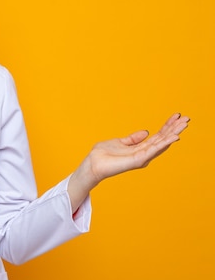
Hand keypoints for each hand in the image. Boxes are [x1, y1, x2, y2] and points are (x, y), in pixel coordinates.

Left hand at [68, 113, 189, 210]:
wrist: (92, 163)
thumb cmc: (103, 154)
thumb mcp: (120, 142)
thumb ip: (133, 138)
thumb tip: (146, 132)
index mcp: (140, 148)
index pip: (158, 136)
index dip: (168, 126)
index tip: (177, 116)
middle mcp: (144, 153)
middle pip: (163, 139)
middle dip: (175, 128)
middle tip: (187, 118)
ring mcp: (142, 157)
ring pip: (161, 143)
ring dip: (173, 133)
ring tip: (184, 125)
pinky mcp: (138, 160)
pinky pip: (153, 150)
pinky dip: (165, 143)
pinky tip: (174, 137)